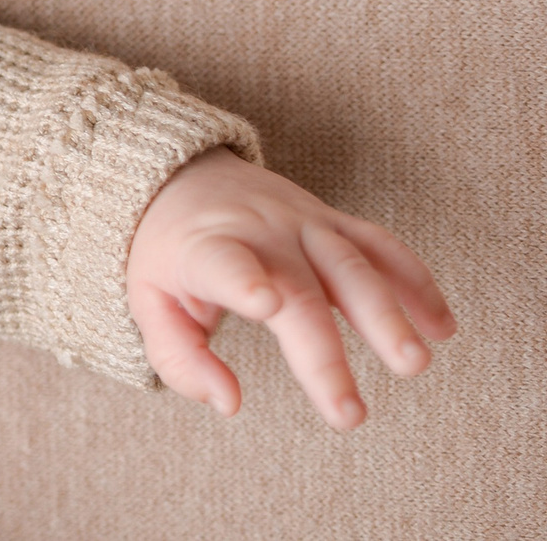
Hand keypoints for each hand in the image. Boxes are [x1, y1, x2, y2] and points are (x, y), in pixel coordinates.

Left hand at [126, 147, 455, 429]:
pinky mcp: (332, 220)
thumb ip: (180, 359)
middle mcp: (258, 232)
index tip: (266, 304)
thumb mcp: (149, 302)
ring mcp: (301, 222)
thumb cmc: (167, 254)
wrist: (180, 175)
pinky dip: (415, 282)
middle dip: (326, 354)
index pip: (223, 263)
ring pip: (352, 264)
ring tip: (415, 363)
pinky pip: (381, 246)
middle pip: (301, 290)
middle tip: (349, 415)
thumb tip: (230, 403)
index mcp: (204, 249)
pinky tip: (442, 327)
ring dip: (388, 313)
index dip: (244, 281)